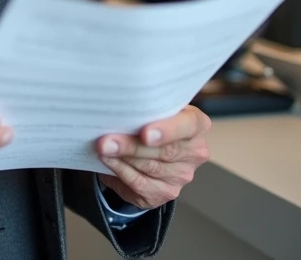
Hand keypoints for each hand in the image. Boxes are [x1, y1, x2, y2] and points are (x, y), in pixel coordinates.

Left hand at [95, 105, 210, 209]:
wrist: (152, 150)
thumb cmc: (153, 122)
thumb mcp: (156, 109)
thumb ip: (147, 108)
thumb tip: (120, 109)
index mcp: (197, 124)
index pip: (189, 125)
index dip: (168, 129)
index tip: (145, 133)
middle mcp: (195, 151)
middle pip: (165, 151)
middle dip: (132, 146)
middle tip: (106, 141)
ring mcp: (182, 175)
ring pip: (150, 168)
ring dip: (122, 158)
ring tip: (103, 148)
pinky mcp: (167, 192)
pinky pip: (140, 183)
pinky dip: (121, 171)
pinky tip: (107, 161)